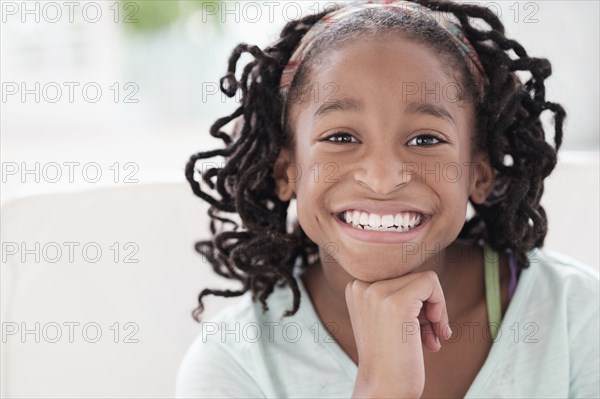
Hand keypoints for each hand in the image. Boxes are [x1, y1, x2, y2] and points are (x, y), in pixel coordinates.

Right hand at [345, 271, 452, 397]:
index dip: (415, 299)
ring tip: (433, 338)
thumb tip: (426, 274)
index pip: (399, 273)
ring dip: (437, 310)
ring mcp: (377, 292)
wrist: (383, 388)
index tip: (420, 325)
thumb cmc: (389, 357)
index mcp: (355, 286)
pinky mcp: (397, 302)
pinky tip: (437, 334)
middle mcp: (361, 285)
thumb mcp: (382, 315)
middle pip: (413, 275)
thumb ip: (395, 291)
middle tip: (431, 334)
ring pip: (425, 279)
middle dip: (428, 306)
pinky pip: (431, 283)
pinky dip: (441, 307)